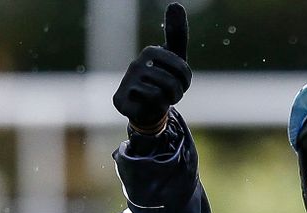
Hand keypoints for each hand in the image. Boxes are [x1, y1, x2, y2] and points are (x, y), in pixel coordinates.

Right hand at [112, 3, 191, 132]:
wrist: (147, 107)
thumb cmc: (164, 79)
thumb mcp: (175, 58)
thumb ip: (177, 33)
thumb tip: (175, 3)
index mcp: (150, 52)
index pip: (181, 68)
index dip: (186, 80)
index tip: (180, 81)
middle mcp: (136, 64)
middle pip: (172, 82)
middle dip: (177, 93)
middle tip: (170, 93)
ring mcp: (127, 82)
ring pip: (161, 93)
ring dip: (167, 101)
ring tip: (161, 99)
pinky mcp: (120, 100)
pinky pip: (149, 104)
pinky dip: (154, 108)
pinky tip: (147, 106)